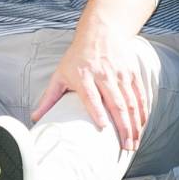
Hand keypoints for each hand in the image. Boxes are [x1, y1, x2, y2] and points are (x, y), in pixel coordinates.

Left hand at [35, 21, 156, 151]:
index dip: (97, 111)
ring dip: (134, 124)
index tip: (103, 128)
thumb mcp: (60, 74)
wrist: (100, 31)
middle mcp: (104, 74)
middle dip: (123, 127)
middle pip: (116, 103)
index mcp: (83, 76)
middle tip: (126, 148)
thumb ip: (49, 98)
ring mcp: (120, 73)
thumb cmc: (76, 57)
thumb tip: (35, 119)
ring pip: (131, 102)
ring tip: (134, 143)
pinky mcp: (132, 72)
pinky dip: (143, 111)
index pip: (91, 96)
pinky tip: (142, 126)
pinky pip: (140, 94)